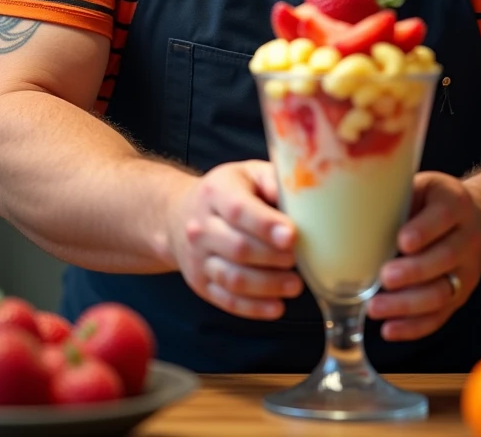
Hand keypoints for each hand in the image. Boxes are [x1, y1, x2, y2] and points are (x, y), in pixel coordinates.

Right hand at [165, 160, 303, 319]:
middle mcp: (200, 227)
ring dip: (267, 285)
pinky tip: (277, 307)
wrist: (178, 214)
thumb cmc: (227, 191)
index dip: (266, 225)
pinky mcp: (200, 283)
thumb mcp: (249, 174)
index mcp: (215, 192)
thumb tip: (302, 200)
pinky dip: (253, 308)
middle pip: (238, 248)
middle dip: (272, 257)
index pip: (239, 210)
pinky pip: (226, 300)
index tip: (292, 236)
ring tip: (295, 285)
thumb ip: (274, 181)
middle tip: (298, 259)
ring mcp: (197, 258)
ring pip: (233, 278)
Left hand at [367, 171, 480, 340]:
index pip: (444, 216)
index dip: (423, 230)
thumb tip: (349, 207)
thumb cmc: (435, 202)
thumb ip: (396, 196)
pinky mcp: (461, 296)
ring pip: (442, 292)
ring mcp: (467, 271)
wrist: (478, 220)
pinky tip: (389, 328)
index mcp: (455, 203)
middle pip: (445, 258)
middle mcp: (467, 238)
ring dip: (408, 304)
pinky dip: (414, 327)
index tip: (401, 241)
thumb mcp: (422, 186)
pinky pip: (440, 316)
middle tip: (384, 277)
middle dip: (413, 272)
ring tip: (376, 307)